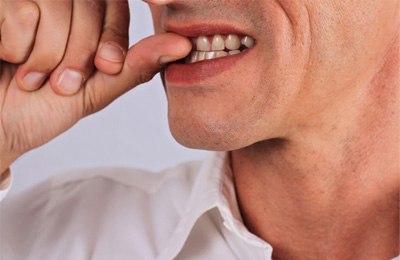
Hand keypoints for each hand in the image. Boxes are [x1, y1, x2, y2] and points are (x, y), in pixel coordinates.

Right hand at [0, 1, 191, 171]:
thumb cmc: (41, 110)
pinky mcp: (4, 3)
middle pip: (89, 4)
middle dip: (80, 53)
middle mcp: (58, 6)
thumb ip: (135, 66)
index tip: (105, 66)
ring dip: (48, 55)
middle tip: (62, 83)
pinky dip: (19, 47)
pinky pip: (23, 11)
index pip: (115, 6)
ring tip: (33, 77)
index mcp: (84, 23)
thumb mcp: (95, 90)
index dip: (113, 37)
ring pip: (58, 5)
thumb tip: (182, 45)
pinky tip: (8, 59)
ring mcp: (30, 1)